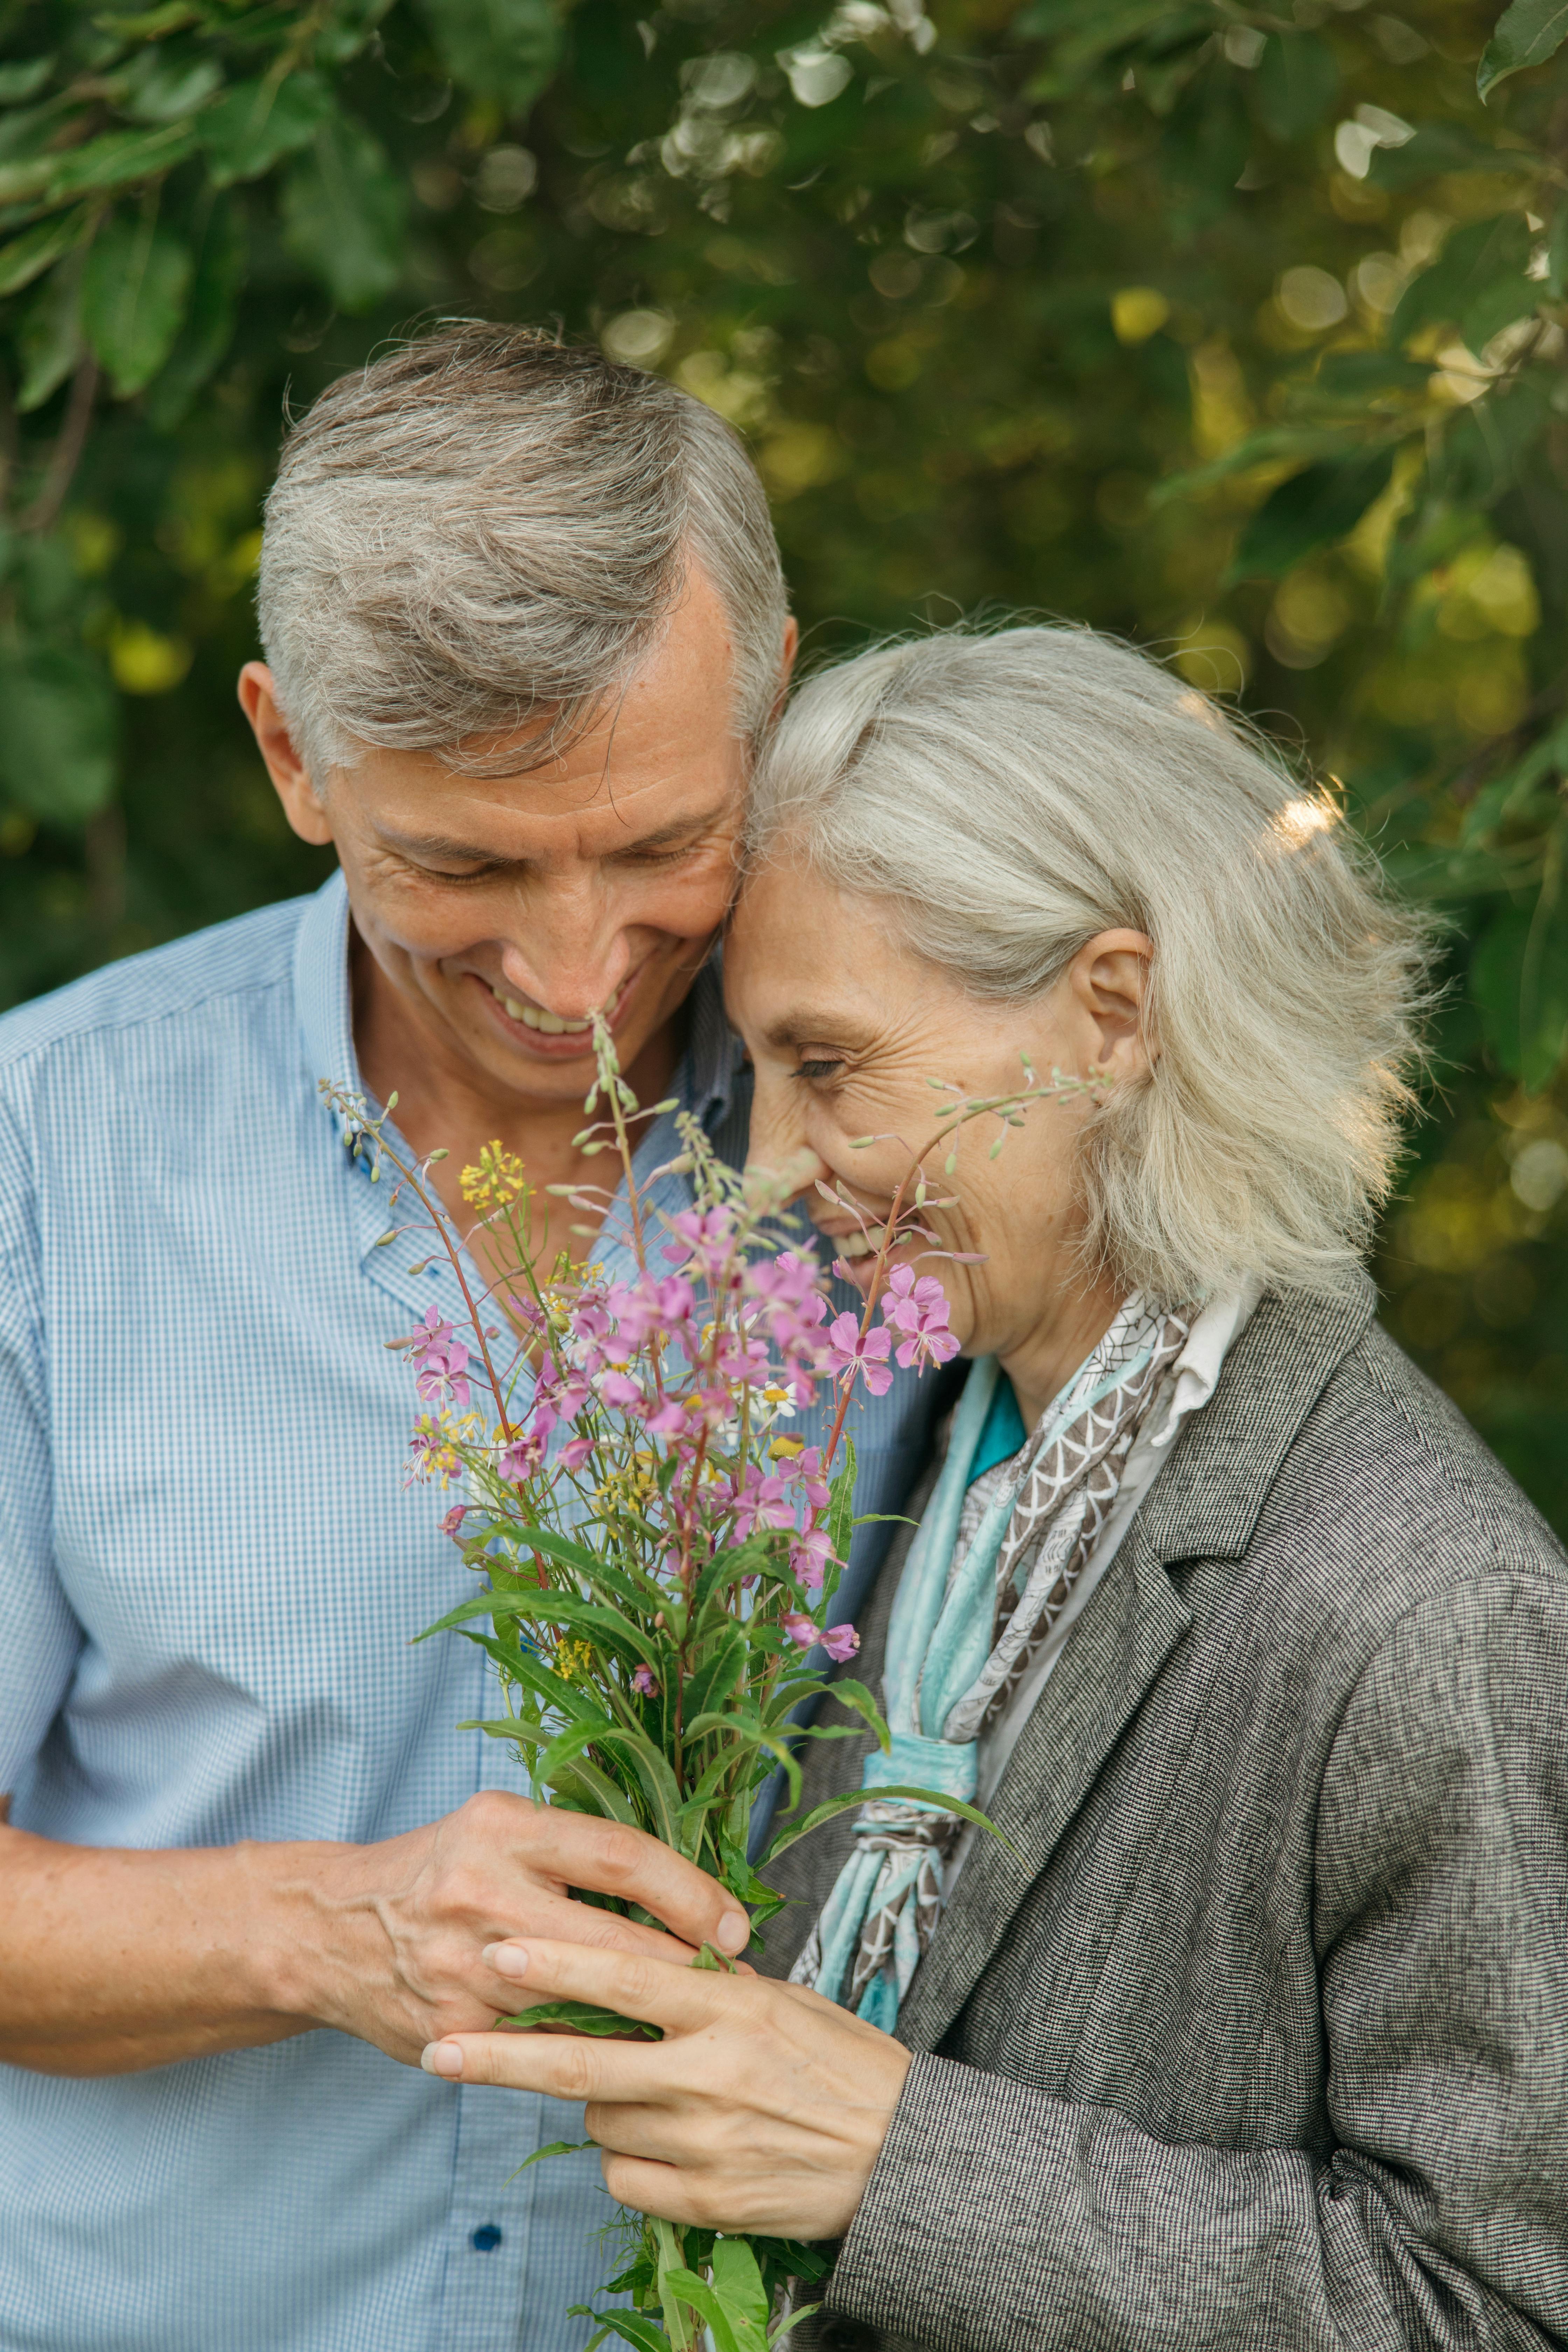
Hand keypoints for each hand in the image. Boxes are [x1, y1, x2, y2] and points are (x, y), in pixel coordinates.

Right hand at [274, 1794, 751, 2067]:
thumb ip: (576, 1852)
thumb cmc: (440, 1869)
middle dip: (684, 1970)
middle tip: (740, 1987)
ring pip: (582, 2006)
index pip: (620, 1856)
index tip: (735, 1926)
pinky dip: (588, 2052)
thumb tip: (681, 1890)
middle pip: (611, 1940)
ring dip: (644, 2021)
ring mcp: (463, 1968)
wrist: (330, 1930)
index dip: (689, 1892)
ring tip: (698, 2029)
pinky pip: (541, 2049)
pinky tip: (628, 2059)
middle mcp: (482, 1891)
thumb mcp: (502, 1828)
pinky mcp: (452, 2031)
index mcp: (504, 1829)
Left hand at [419, 1937, 913, 2241]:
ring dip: (602, 2105)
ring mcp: (704, 2141)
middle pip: (579, 2061)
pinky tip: (669, 2148)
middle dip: (499, 2055)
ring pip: (600, 2121)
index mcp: (729, 2008)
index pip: (624, 1976)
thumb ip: (708, 1988)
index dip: (556, 1963)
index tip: (496, 1951)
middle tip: (440, 2047)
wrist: (902, 2154)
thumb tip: (637, 1964)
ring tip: (652, 2096)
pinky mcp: (705, 2199)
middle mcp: (709, 2072)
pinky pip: (625, 2178)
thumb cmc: (840, 2062)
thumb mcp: (781, 2001)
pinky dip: (629, 2162)